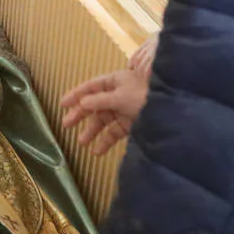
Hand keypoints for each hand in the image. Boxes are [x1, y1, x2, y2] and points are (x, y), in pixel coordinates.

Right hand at [58, 35, 155, 155]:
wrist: (171, 108)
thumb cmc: (145, 94)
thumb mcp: (121, 96)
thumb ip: (100, 100)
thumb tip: (82, 103)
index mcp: (113, 82)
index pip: (90, 87)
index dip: (76, 95)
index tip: (62, 104)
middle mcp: (116, 95)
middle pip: (94, 105)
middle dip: (80, 115)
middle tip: (66, 125)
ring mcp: (123, 110)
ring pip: (103, 121)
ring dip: (92, 131)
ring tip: (81, 142)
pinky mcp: (130, 124)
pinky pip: (113, 133)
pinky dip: (105, 141)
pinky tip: (97, 151)